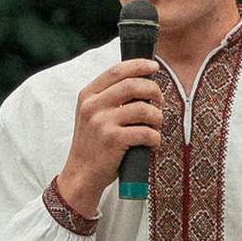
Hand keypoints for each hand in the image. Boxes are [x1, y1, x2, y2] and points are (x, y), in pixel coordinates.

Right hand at [51, 60, 171, 220]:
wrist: (81, 175)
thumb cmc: (93, 145)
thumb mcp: (91, 115)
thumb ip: (108, 97)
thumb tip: (141, 80)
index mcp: (87, 95)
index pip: (117, 71)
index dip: (138, 65)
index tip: (153, 66)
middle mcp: (92, 106)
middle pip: (133, 85)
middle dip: (153, 91)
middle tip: (160, 101)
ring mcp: (102, 123)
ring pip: (143, 109)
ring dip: (157, 117)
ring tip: (156, 126)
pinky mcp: (113, 140)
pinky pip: (145, 132)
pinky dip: (155, 138)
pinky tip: (152, 143)